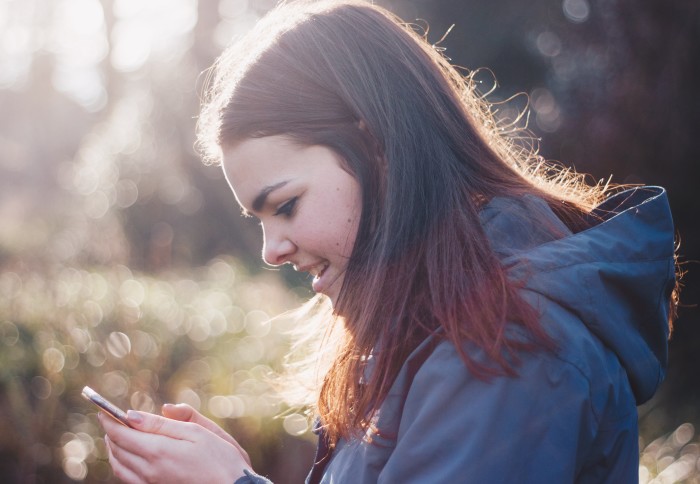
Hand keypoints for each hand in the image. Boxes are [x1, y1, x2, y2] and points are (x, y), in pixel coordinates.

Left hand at [99, 407, 251, 483]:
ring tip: (115, 436)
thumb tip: (133, 415)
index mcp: (158, 451)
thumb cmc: (221, 459)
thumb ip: (164, 423)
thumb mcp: (197, 432)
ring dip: (113, 449)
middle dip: (110, 432)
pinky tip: (128, 458)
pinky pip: (128, 479)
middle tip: (109, 419)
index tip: (102, 410)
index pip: (122, 433)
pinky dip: (121, 465)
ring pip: (119, 466)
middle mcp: (149, 470)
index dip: (109, 420)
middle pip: (117, 449)